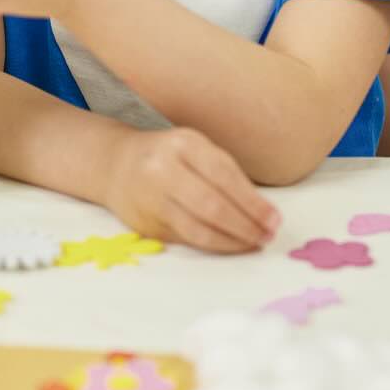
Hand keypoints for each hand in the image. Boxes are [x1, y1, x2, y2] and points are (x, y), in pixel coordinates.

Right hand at [107, 124, 280, 254]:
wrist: (115, 165)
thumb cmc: (169, 156)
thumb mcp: (195, 149)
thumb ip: (225, 174)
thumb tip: (262, 211)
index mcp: (182, 144)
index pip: (225, 176)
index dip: (253, 203)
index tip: (274, 219)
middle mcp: (162, 170)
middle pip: (212, 206)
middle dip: (246, 225)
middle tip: (267, 236)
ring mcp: (150, 199)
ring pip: (198, 229)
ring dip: (232, 241)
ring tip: (252, 243)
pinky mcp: (145, 225)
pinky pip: (186, 240)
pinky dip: (213, 245)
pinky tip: (229, 244)